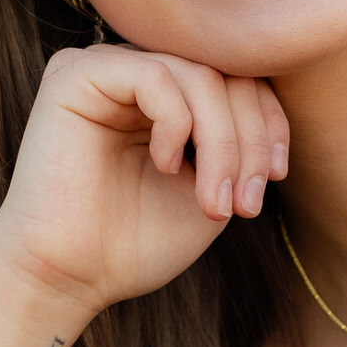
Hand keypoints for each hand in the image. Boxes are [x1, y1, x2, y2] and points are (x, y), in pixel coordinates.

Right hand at [0, 48, 289, 318]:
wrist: (70, 278)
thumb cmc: (135, 242)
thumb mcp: (212, 188)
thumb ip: (241, 143)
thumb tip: (274, 106)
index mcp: (166, 95)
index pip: (238, 77)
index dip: (269, 122)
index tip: (276, 178)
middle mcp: (136, 71)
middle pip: (225, 71)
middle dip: (250, 139)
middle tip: (246, 203)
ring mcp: (105, 68)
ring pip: (198, 74)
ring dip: (223, 143)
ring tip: (216, 201)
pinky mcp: (74, 74)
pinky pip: (154, 74)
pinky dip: (176, 123)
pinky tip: (164, 166)